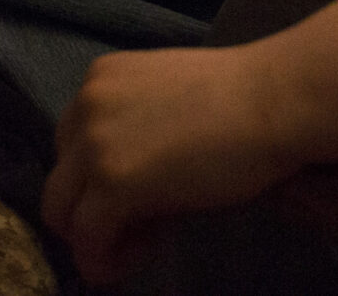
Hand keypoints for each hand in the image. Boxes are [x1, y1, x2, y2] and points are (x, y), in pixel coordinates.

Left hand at [41, 44, 304, 285]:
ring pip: (61, 214)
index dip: (102, 177)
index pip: (72, 143)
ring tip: (147, 241)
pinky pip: (87, 241)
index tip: (146, 192)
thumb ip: (136, 131)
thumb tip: (126, 187)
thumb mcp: (171, 102)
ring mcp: (94, 144)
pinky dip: (108, 260)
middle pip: (61, 178)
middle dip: (94, 209)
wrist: (276, 101)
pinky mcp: (111, 184)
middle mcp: (86, 104)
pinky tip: (151, 250)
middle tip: (145, 222)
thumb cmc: (244, 100)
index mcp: (101, 77)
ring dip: (97, 238)